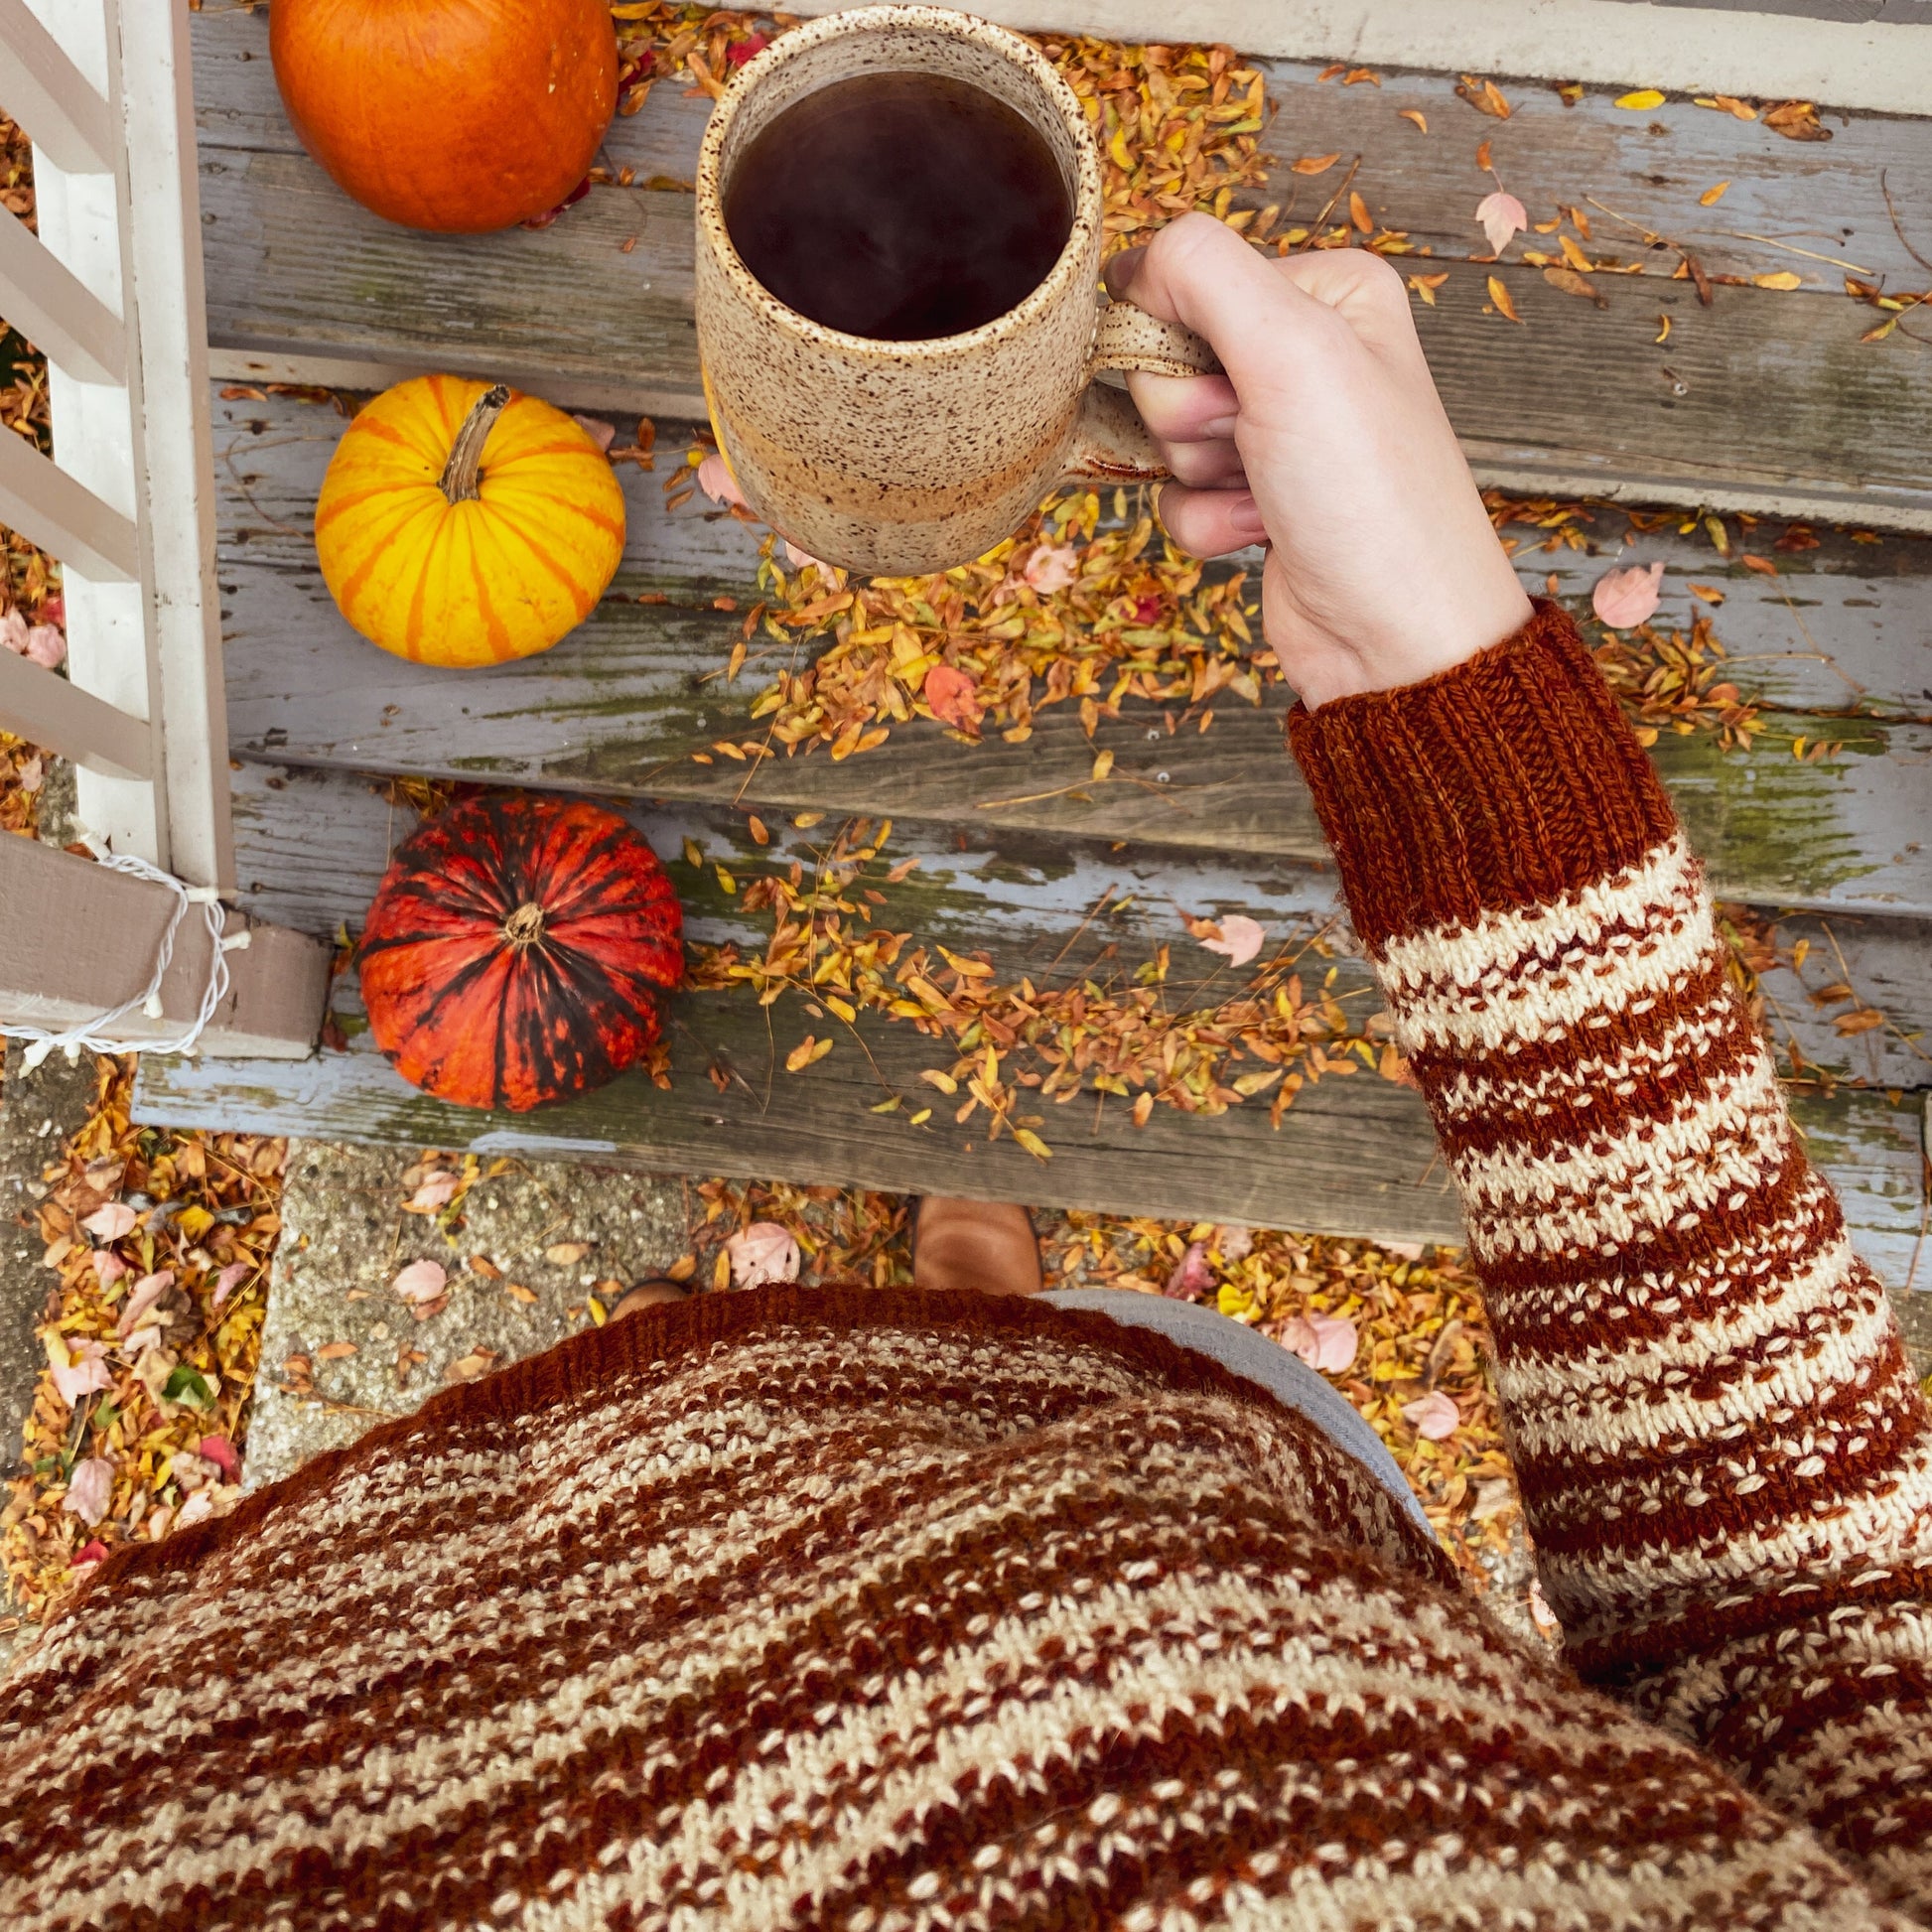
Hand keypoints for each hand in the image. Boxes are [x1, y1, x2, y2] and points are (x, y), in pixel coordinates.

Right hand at [1109, 214, 1531, 707]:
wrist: (1394, 637)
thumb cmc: (1370, 497)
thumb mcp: (1293, 351)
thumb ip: (1205, 274)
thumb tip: (1136, 264)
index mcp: (1329, 293)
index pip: (1189, 276)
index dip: (1184, 338)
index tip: (1231, 383)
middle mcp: (1308, 353)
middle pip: (1169, 356)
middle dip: (1191, 412)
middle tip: (1253, 440)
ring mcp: (1279, 430)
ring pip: (1166, 431)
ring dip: (1199, 471)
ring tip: (1267, 490)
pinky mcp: (1255, 497)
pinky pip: (1177, 495)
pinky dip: (1206, 521)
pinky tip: (1263, 532)